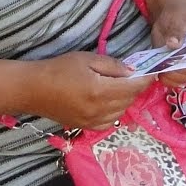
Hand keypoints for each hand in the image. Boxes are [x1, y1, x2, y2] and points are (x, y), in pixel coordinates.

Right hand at [27, 52, 150, 129]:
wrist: (33, 89)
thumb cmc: (59, 69)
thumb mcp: (87, 59)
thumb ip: (113, 66)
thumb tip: (133, 70)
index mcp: (101, 91)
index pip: (133, 87)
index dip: (146, 79)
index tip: (152, 70)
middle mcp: (99, 110)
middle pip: (129, 100)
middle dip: (136, 87)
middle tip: (135, 75)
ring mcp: (92, 122)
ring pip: (122, 112)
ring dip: (126, 100)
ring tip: (120, 86)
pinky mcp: (85, 127)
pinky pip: (109, 122)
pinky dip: (115, 112)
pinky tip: (109, 101)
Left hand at [150, 3, 185, 87]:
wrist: (170, 16)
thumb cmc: (178, 15)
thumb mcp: (178, 19)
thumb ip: (177, 31)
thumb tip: (174, 43)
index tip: (175, 65)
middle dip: (177, 74)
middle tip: (163, 70)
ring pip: (183, 78)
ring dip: (170, 78)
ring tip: (159, 72)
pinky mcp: (178, 67)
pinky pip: (174, 78)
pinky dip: (165, 78)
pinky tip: (158, 73)